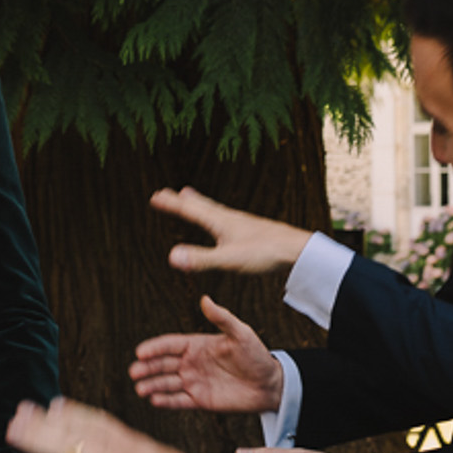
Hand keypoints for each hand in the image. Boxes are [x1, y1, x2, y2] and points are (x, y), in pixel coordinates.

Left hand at [7, 397, 211, 452]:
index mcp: (128, 440)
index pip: (94, 419)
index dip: (72, 411)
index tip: (56, 404)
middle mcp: (111, 447)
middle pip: (70, 427)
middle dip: (44, 419)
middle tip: (21, 409)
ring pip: (60, 446)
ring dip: (33, 438)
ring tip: (11, 430)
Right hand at [131, 295, 284, 412]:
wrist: (270, 384)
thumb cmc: (256, 356)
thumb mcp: (241, 334)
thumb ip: (222, 318)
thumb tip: (205, 299)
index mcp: (197, 345)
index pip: (169, 344)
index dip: (154, 348)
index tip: (140, 351)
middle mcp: (191, 363)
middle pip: (163, 364)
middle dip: (147, 367)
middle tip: (134, 371)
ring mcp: (194, 382)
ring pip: (167, 383)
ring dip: (152, 385)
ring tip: (140, 389)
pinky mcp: (200, 400)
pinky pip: (179, 401)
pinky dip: (166, 401)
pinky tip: (154, 400)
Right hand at [151, 186, 313, 274]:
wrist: (297, 249)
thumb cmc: (265, 253)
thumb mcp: (228, 259)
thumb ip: (200, 259)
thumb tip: (171, 257)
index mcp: (220, 222)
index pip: (190, 211)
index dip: (171, 205)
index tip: (155, 196)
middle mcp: (229, 218)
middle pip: (200, 205)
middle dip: (181, 200)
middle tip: (167, 192)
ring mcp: (241, 223)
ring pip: (213, 209)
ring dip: (198, 202)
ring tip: (190, 195)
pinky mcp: (251, 230)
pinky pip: (226, 218)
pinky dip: (215, 213)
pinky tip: (223, 220)